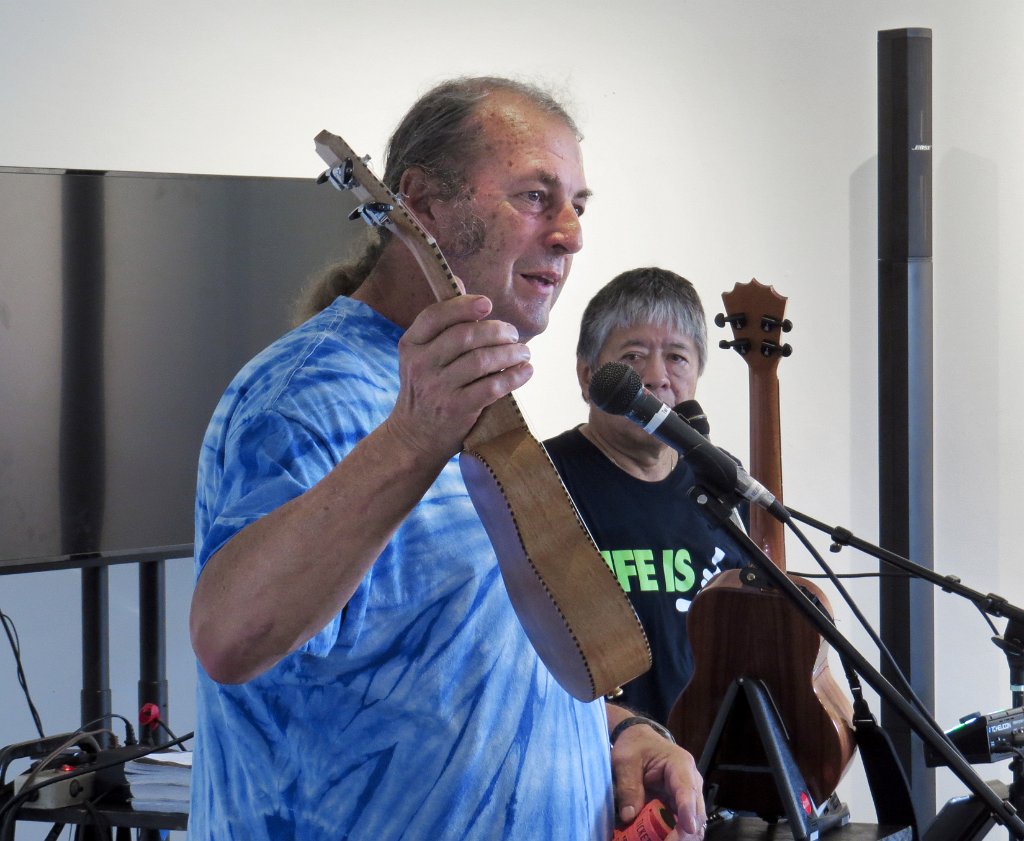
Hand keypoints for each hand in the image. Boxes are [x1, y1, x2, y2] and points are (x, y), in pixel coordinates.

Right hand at [388, 293, 531, 458]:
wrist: (414, 436)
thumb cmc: (426, 388)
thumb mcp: (422, 355)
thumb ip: (442, 324)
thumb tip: (460, 280)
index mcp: (411, 345)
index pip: (436, 316)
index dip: (464, 306)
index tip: (487, 304)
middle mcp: (421, 365)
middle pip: (465, 336)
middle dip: (497, 330)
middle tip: (513, 334)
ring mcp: (438, 388)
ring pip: (482, 360)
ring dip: (510, 353)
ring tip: (524, 352)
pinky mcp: (457, 409)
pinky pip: (492, 387)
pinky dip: (514, 376)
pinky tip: (525, 371)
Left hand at [611, 722, 706, 839]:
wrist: (640, 740)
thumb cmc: (636, 746)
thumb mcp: (625, 761)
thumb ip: (627, 787)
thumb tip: (629, 816)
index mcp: (680, 764)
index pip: (687, 790)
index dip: (688, 810)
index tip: (688, 828)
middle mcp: (690, 782)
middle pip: (696, 812)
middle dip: (685, 833)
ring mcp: (688, 796)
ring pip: (693, 823)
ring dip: (680, 836)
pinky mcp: (680, 807)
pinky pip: (682, 825)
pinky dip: (674, 835)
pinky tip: (661, 840)